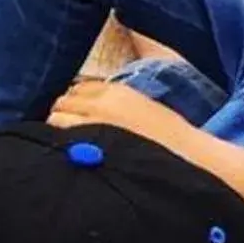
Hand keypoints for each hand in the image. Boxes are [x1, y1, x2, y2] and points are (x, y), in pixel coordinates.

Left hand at [45, 76, 202, 153]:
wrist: (187, 155)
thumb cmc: (169, 137)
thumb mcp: (143, 107)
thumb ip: (114, 104)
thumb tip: (89, 110)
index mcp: (117, 91)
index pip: (79, 87)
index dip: (75, 101)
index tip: (76, 113)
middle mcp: (102, 102)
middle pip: (63, 100)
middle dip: (63, 113)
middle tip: (67, 131)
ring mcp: (94, 123)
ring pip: (56, 118)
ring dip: (57, 128)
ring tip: (67, 144)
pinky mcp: (91, 143)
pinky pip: (61, 137)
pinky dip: (59, 142)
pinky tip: (67, 154)